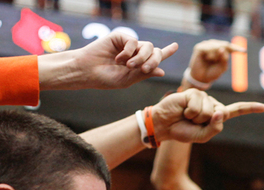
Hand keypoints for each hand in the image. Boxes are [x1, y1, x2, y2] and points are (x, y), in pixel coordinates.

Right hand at [40, 33, 177, 90]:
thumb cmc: (106, 78)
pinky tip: (119, 59)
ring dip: (142, 57)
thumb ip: (144, 74)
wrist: (88, 71)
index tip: (175, 46)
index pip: (155, 57)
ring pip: (147, 46)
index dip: (166, 51)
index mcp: (139, 64)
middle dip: (154, 60)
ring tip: (129, 66)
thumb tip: (162, 71)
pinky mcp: (121, 37)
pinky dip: (129, 52)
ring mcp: (129, 45)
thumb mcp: (128, 79)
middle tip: (144, 69)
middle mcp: (136, 53)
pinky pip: (134, 42)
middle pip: (155, 52)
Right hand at [152, 89, 263, 144]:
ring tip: (186, 115)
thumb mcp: (202, 136)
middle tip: (191, 121)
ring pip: (208, 110)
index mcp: (217, 115)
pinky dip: (189, 111)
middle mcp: (212, 104)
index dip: (250, 108)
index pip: (235, 110)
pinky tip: (183, 109)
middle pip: (220, 113)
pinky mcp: (194, 92)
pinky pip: (197, 105)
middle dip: (204, 121)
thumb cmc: (182, 131)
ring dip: (195, 117)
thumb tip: (221, 113)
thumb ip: (214, 128)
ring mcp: (204, 96)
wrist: (165, 125)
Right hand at [187, 39, 244, 85]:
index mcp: (221, 50)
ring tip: (211, 60)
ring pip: (217, 46)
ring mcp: (207, 45)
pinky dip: (210, 55)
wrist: (201, 78)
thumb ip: (224, 58)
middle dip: (223, 53)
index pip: (230, 47)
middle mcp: (214, 45)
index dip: (237, 49)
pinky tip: (207, 58)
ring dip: (216, 55)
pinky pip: (209, 48)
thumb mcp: (222, 67)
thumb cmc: (212, 73)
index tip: (244, 52)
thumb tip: (222, 48)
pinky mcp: (199, 47)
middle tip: (217, 60)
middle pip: (224, 45)